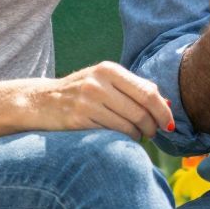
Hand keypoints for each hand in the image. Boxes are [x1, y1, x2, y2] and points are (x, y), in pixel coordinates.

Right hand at [40, 61, 175, 140]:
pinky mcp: (78, 120)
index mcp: (109, 69)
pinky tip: (121, 138)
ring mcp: (87, 101)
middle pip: (140, 110)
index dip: (163, 111)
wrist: (40, 101)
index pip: (148, 92)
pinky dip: (122, 139)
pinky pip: (111, 134)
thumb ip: (134, 88)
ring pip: (128, 125)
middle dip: (152, 126)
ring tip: (137, 135)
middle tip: (154, 133)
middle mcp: (98, 82)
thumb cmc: (81, 92)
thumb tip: (167, 104)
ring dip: (138, 135)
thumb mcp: (104, 81)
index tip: (169, 124)